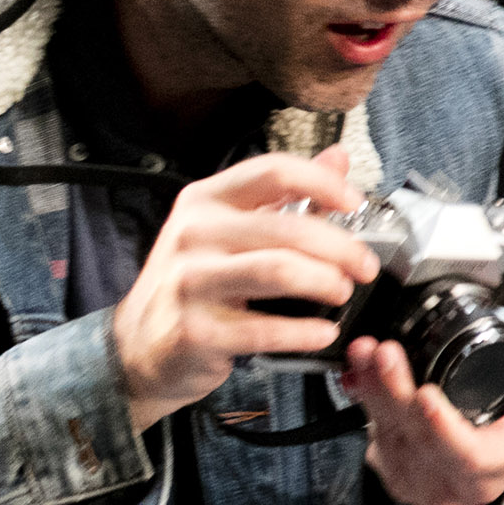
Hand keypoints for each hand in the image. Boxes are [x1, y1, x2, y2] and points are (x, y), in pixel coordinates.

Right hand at [112, 150, 381, 429]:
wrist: (138, 345)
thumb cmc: (192, 284)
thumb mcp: (228, 230)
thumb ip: (284, 196)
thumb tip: (338, 159)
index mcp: (205, 201)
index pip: (272, 172)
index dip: (323, 183)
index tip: (355, 204)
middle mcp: (193, 234)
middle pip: (286, 229)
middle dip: (340, 248)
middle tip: (364, 267)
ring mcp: (189, 282)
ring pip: (278, 272)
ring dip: (325, 283)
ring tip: (342, 294)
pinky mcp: (194, 330)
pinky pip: (264, 330)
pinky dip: (304, 332)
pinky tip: (322, 333)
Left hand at [345, 310, 503, 504]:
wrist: (478, 480)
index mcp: (497, 464)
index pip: (467, 454)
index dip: (444, 426)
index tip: (426, 395)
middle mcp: (455, 482)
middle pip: (417, 437)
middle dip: (396, 390)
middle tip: (385, 353)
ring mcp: (420, 483)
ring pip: (388, 433)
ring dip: (372, 388)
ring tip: (365, 352)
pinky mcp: (393, 476)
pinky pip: (371, 435)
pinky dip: (364, 399)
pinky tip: (357, 374)